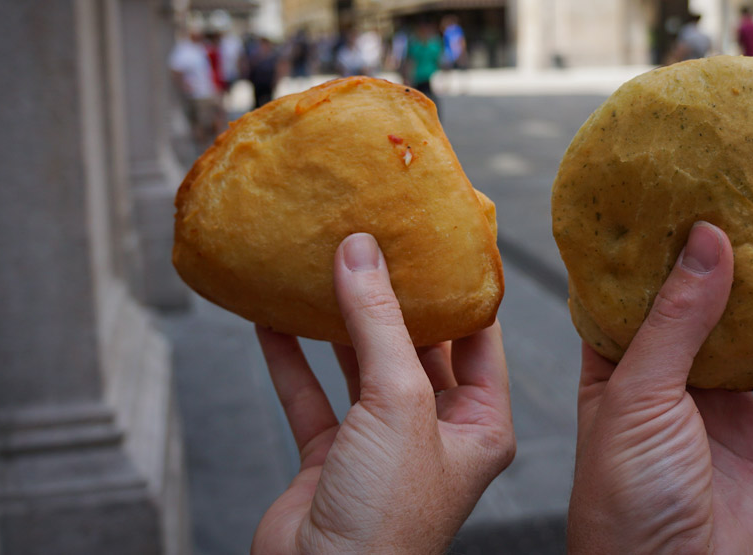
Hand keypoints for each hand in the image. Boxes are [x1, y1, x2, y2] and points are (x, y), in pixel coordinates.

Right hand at [251, 233, 515, 554]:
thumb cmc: (386, 515)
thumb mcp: (397, 402)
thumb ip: (378, 323)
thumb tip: (360, 252)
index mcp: (479, 424)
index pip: (478, 337)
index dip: (460, 287)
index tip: (438, 238)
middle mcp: (434, 431)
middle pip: (414, 346)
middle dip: (392, 297)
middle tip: (373, 241)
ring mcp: (380, 444)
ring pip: (360, 366)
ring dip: (338, 322)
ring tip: (322, 266)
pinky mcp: (330, 458)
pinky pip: (311, 395)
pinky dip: (292, 358)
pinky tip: (273, 318)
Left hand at [567, 222, 752, 553]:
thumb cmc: (626, 503)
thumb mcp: (639, 397)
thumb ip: (676, 320)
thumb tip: (707, 241)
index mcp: (616, 371)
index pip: (631, 295)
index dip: (652, 249)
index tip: (673, 195)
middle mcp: (669, 384)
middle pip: (701, 308)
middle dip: (722, 262)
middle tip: (745, 202)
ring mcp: (721, 410)